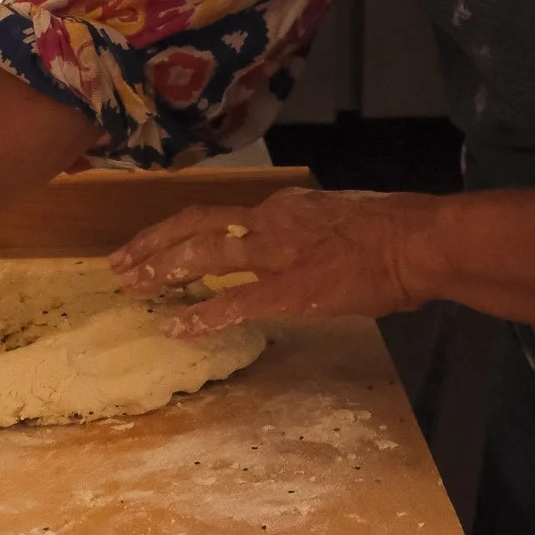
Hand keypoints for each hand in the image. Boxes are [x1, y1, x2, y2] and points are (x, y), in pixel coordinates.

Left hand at [109, 187, 446, 337]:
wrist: (415, 241)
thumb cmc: (389, 230)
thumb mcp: (338, 217)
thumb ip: (306, 229)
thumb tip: (296, 241)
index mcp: (282, 207)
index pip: (218, 214)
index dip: (178, 230)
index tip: (153, 244)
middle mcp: (269, 222)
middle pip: (196, 226)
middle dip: (152, 245)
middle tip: (120, 264)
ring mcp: (276, 255)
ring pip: (204, 255)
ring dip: (163, 271)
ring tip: (132, 287)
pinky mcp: (289, 290)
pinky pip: (234, 302)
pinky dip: (200, 314)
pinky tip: (175, 326)